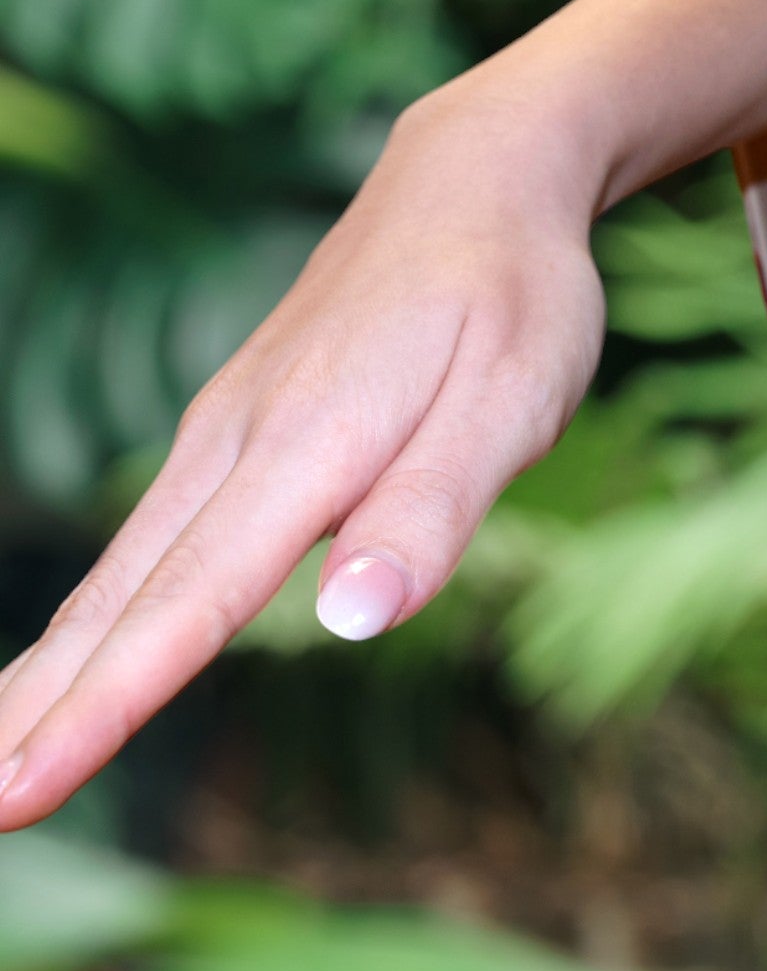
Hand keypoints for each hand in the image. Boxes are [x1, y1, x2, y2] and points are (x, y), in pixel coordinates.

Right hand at [0, 98, 607, 830]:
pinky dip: (104, 604)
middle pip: (127, 590)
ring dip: (54, 662)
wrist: (475, 181)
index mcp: (312, 440)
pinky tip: (85, 647)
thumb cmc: (513, 295)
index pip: (197, 595)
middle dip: (43, 704)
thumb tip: (352, 619)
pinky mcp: (243, 420)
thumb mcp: (512, 399)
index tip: (26, 789)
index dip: (112, 700)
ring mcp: (232, 424)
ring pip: (127, 561)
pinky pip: (157, 529)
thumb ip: (432, 507)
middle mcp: (243, 435)